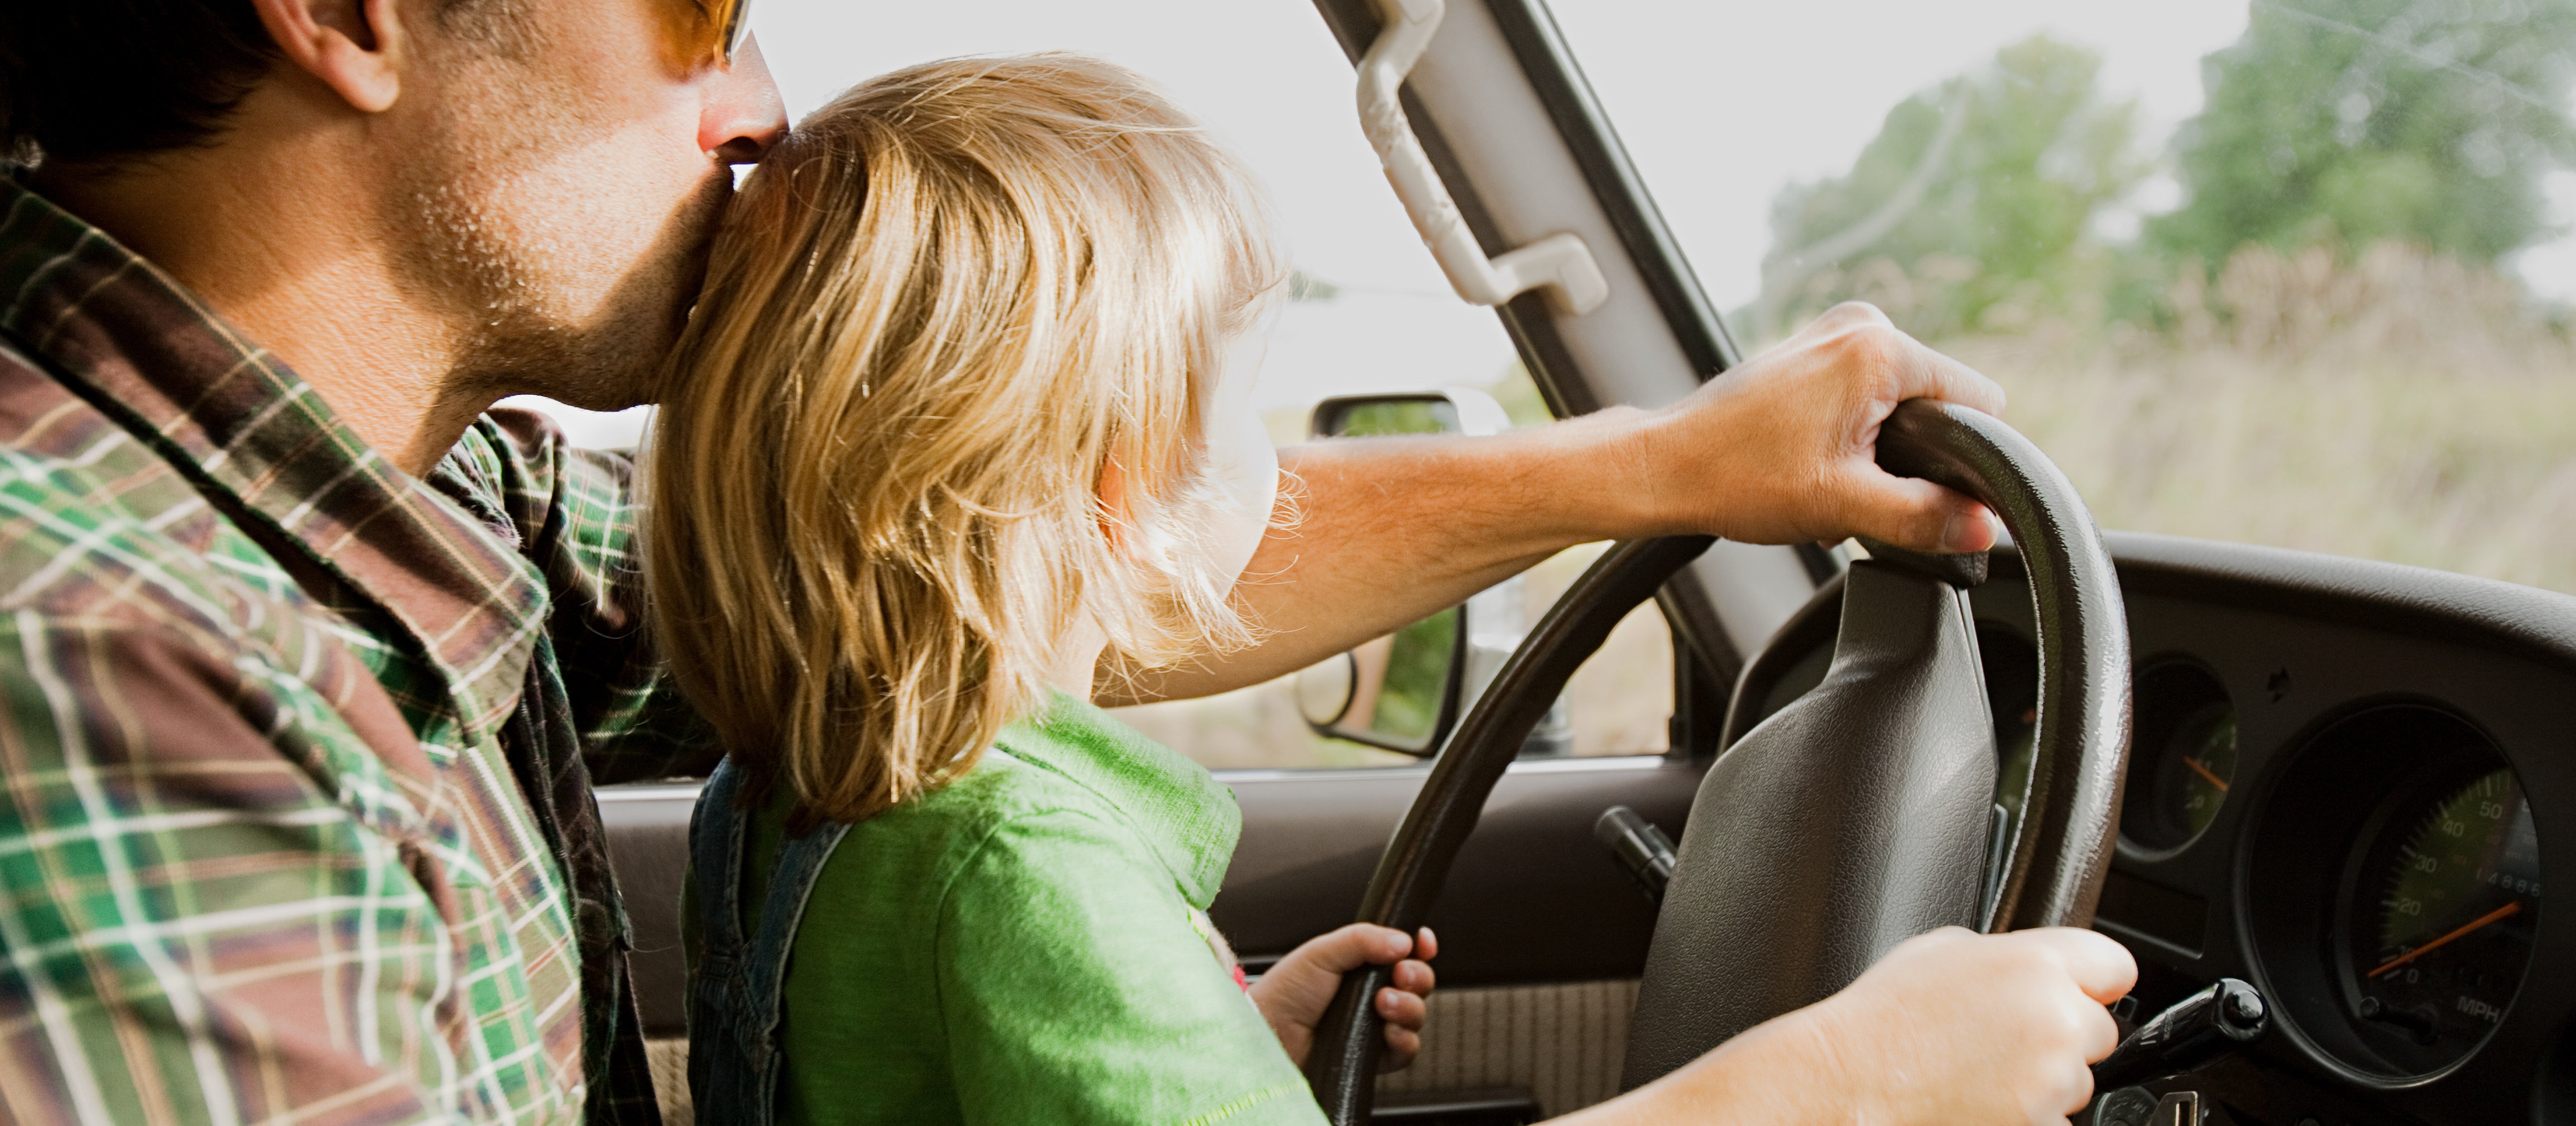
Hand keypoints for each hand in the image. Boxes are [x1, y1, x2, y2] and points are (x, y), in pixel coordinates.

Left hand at [1248, 924, 1437, 1070]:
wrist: (1269, 1033)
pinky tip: (1388, 1031)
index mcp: (1364, 965)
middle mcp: (1374, 994)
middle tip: (1399, 974)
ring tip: (1383, 1002)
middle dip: (1417, 975)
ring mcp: (1376, 1026)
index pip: (1406, 954)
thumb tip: (1405, 941)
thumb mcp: (1323, 952)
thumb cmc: (1286, 992)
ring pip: (1416, 1015)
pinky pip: (1407, 1050)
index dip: (1421, 947)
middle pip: (1418, 983)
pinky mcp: (1375, 1057)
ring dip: (1409, 1006)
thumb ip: (1364, 939)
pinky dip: (1404, 1039)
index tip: (1423, 942)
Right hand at [1603, 927, 2131, 1125]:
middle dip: (2061, 1035)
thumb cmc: (1882, 1021)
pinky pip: (2053, 1120)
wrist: (1847, 1085)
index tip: (2078, 991)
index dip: (2090, 981)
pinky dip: (2026, 1114)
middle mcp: (2055, 1022)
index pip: (2116, 966)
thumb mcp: (1942, 951)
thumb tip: (2032, 966)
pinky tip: (1978, 1098)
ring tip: (1978, 1070)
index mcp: (2037, 965)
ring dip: (2043, 1079)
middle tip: (2003, 1037)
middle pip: (2098, 1030)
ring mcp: (2051, 1083)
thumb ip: (2006, 954)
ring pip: (2076, 1082)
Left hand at [1625, 301, 2008, 552]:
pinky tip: (1812, 465)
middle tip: (1853, 488)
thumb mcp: (1844, 506)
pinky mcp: (1811, 351)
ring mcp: (1831, 333)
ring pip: (1898, 404)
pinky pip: (1863, 395)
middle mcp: (1860, 325)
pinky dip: (1850, 435)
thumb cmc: (1737, 477)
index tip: (1913, 486)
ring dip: (1877, 452)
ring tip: (1826, 479)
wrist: (1664, 467)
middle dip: (1910, 456)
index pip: (1978, 400)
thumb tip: (1987, 527)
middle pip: (1937, 402)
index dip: (1962, 455)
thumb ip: (1925, 516)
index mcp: (1879, 348)